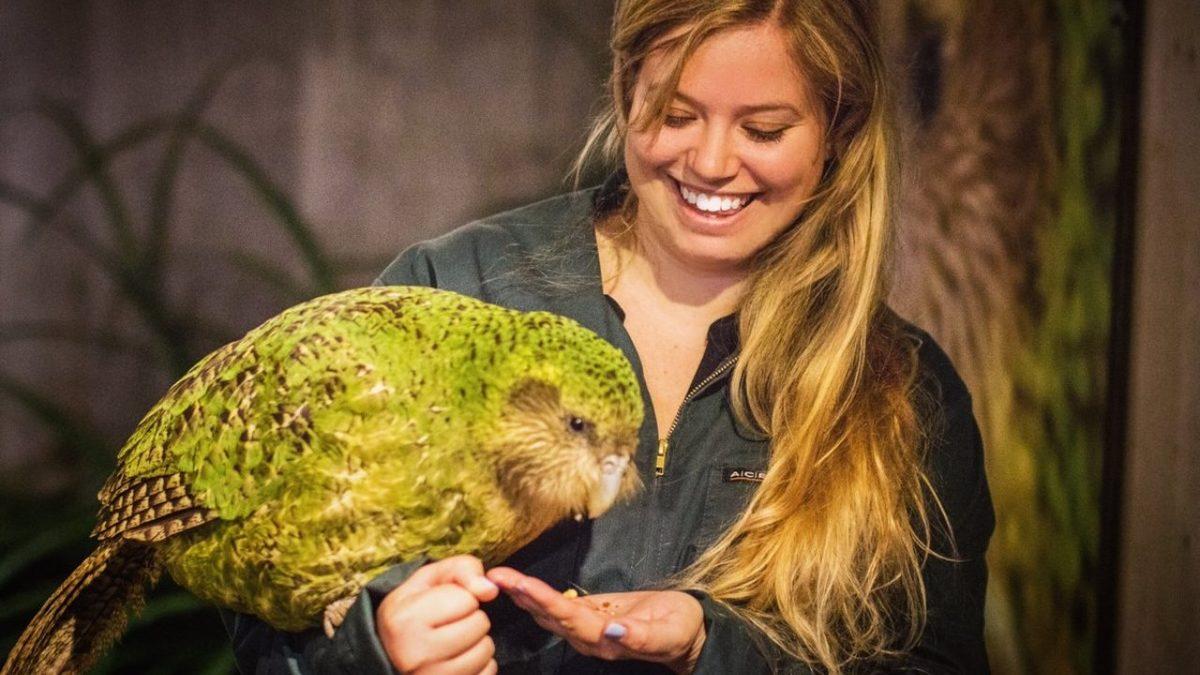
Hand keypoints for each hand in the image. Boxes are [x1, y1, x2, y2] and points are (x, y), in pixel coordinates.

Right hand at [375, 555, 499, 673]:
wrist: (390, 650)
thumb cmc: (414, 608)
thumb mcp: (430, 578)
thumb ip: (462, 570)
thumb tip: (490, 590)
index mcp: (406, 620)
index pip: (467, 599)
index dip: (461, 596)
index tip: (443, 605)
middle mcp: (415, 654)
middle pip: (479, 624)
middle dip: (472, 618)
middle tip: (451, 623)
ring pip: (486, 651)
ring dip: (479, 641)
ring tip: (457, 639)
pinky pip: (487, 672)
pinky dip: (481, 664)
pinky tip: (461, 659)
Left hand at [487, 567, 705, 673]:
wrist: (686, 635)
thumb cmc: (679, 630)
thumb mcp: (668, 633)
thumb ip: (640, 636)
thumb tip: (612, 632)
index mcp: (605, 642)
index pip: (569, 619)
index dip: (546, 601)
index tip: (524, 584)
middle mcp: (588, 638)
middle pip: (550, 616)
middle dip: (523, 595)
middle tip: (497, 576)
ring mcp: (585, 629)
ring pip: (548, 612)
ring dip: (524, 594)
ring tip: (500, 576)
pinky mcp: (588, 617)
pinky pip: (556, 607)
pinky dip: (536, 594)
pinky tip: (519, 585)